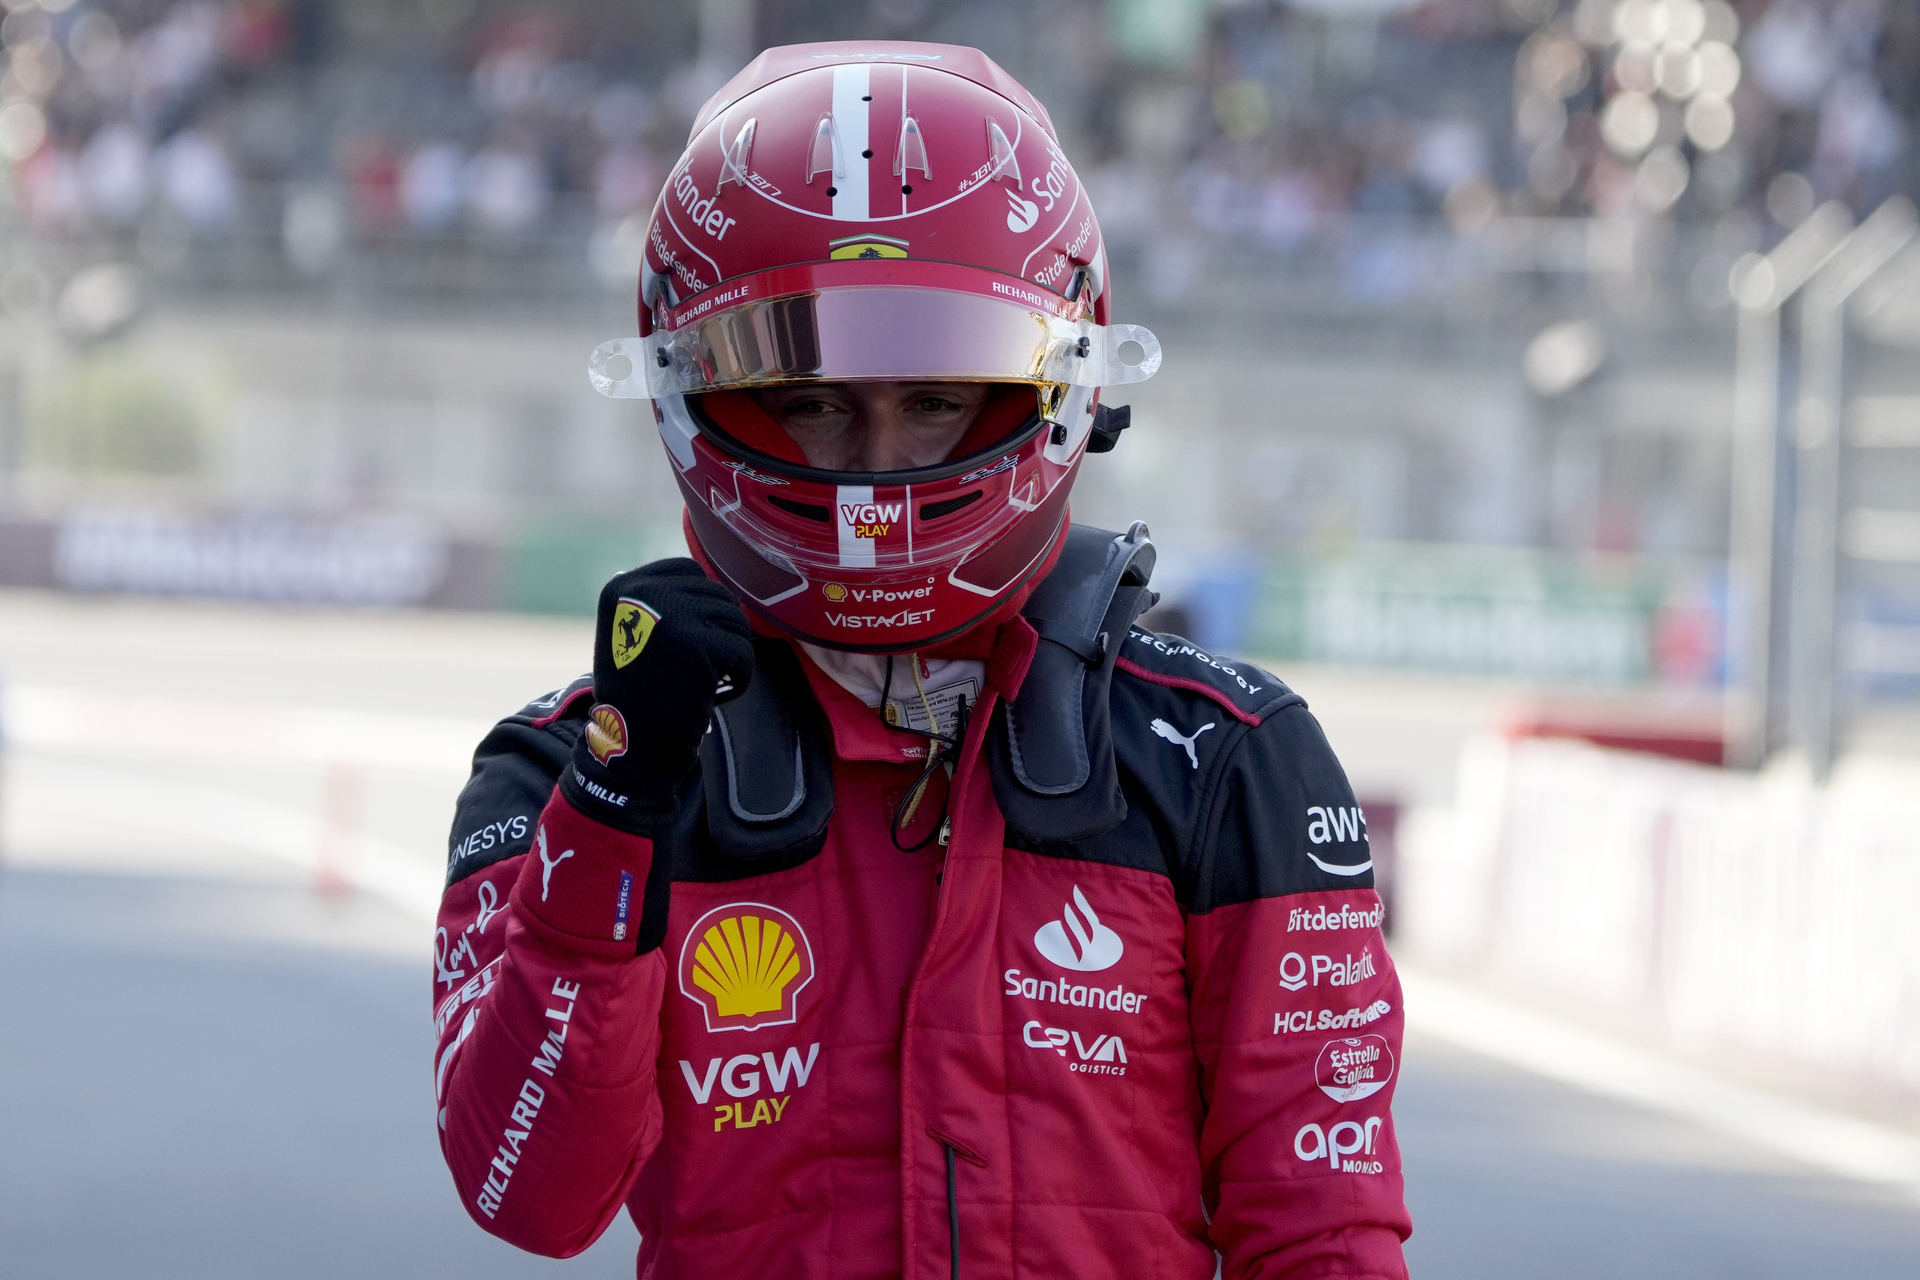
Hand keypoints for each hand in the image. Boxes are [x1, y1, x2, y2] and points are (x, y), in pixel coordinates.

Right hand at [561, 559, 752, 827]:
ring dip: (731, 653)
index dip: (702, 607)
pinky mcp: (697, 644)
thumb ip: (663, 601)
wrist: (630, 744)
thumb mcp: (634, 630)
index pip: (689, 572)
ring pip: (734, 619)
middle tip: (700, 668)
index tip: (690, 643)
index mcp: (625, 586)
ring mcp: (671, 615)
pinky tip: (715, 693)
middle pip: (716, 594)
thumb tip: (713, 581)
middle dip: (720, 633)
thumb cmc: (639, 692)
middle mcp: (643, 591)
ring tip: (706, 679)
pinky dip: (739, 676)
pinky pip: (742, 651)